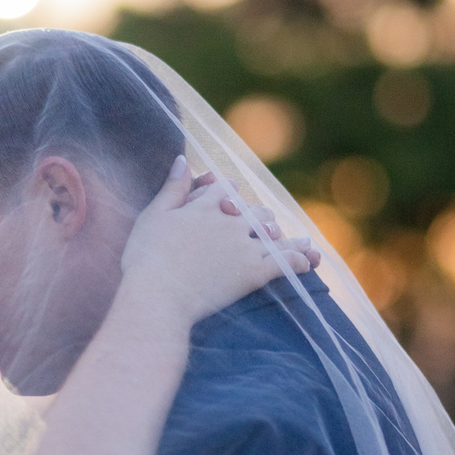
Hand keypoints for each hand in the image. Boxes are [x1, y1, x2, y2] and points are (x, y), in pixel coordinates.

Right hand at [121, 158, 318, 328]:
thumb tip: (182, 158)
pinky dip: (299, 260)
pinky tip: (308, 262)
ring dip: (287, 238)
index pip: (227, 188)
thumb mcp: (152, 216)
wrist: (156, 295)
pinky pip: (284, 262)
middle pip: (255, 211)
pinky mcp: (253, 272)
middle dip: (260, 217)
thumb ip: (172, 188)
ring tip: (301, 244)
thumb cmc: (146, 258)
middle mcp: (228, 221)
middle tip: (267, 227)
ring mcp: (243, 246)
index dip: (231, 193)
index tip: (232, 199)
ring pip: (273, 235)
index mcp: (205, 205)